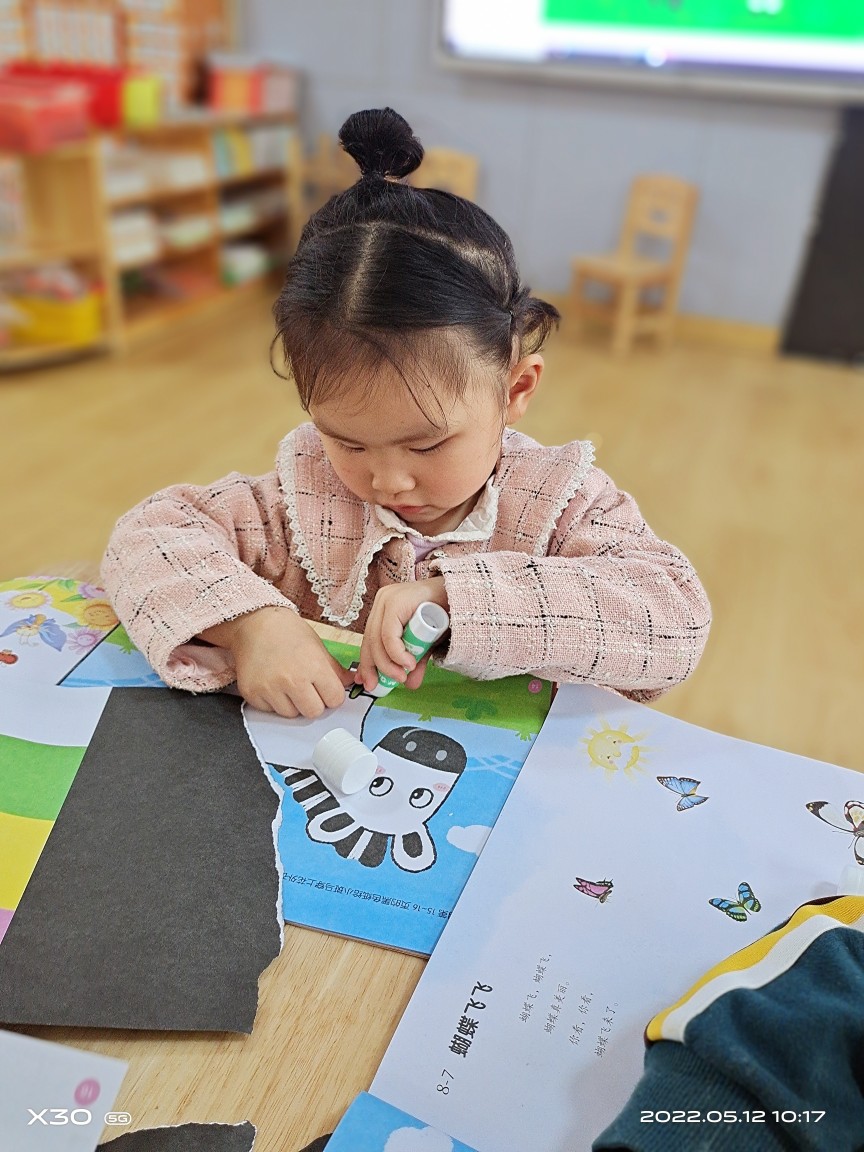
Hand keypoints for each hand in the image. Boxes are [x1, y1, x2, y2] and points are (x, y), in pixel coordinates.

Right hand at [200, 606, 354, 718]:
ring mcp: (270, 688)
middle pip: (314, 712)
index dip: (332, 695)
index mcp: (314, 666)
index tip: (326, 689)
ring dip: (292, 704)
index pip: (335, 700)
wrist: (254, 623)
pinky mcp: (252, 693)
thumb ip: (334, 669)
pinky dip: (273, 702)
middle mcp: (292, 680)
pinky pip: (270, 711)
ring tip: (287, 683)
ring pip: (291, 714)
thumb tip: (351, 682)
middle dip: (314, 703)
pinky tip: (272, 683)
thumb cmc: (287, 631)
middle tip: (306, 688)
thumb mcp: (317, 646)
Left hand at [356, 577, 449, 693]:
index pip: (369, 639)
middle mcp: (382, 601)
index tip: (369, 683)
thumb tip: (409, 684)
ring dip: (388, 664)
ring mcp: (388, 599)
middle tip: (383, 687)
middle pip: (370, 640)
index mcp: (384, 609)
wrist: (464, 596)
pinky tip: (408, 663)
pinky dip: (396, 653)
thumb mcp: (427, 643)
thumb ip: (416, 660)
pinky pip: (389, 634)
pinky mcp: (397, 601)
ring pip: (377, 639)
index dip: (366, 664)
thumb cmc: (446, 614)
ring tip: (402, 677)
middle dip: (375, 667)